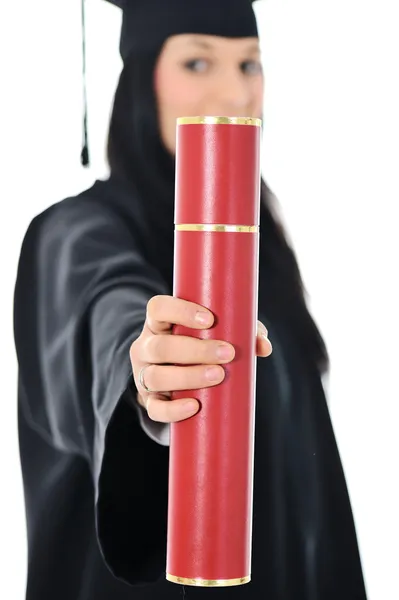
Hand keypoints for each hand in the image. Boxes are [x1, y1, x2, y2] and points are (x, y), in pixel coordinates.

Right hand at [129, 295, 271, 423]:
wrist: (172, 378)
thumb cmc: (198, 345)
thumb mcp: (212, 333)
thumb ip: (239, 332)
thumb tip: (263, 345)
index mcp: (158, 323)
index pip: (157, 308)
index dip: (180, 311)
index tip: (210, 320)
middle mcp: (145, 347)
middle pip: (160, 346)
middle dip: (195, 351)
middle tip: (228, 353)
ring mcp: (143, 375)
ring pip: (155, 376)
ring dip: (188, 376)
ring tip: (218, 376)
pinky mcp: (149, 401)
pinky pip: (155, 409)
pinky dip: (173, 410)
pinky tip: (194, 406)